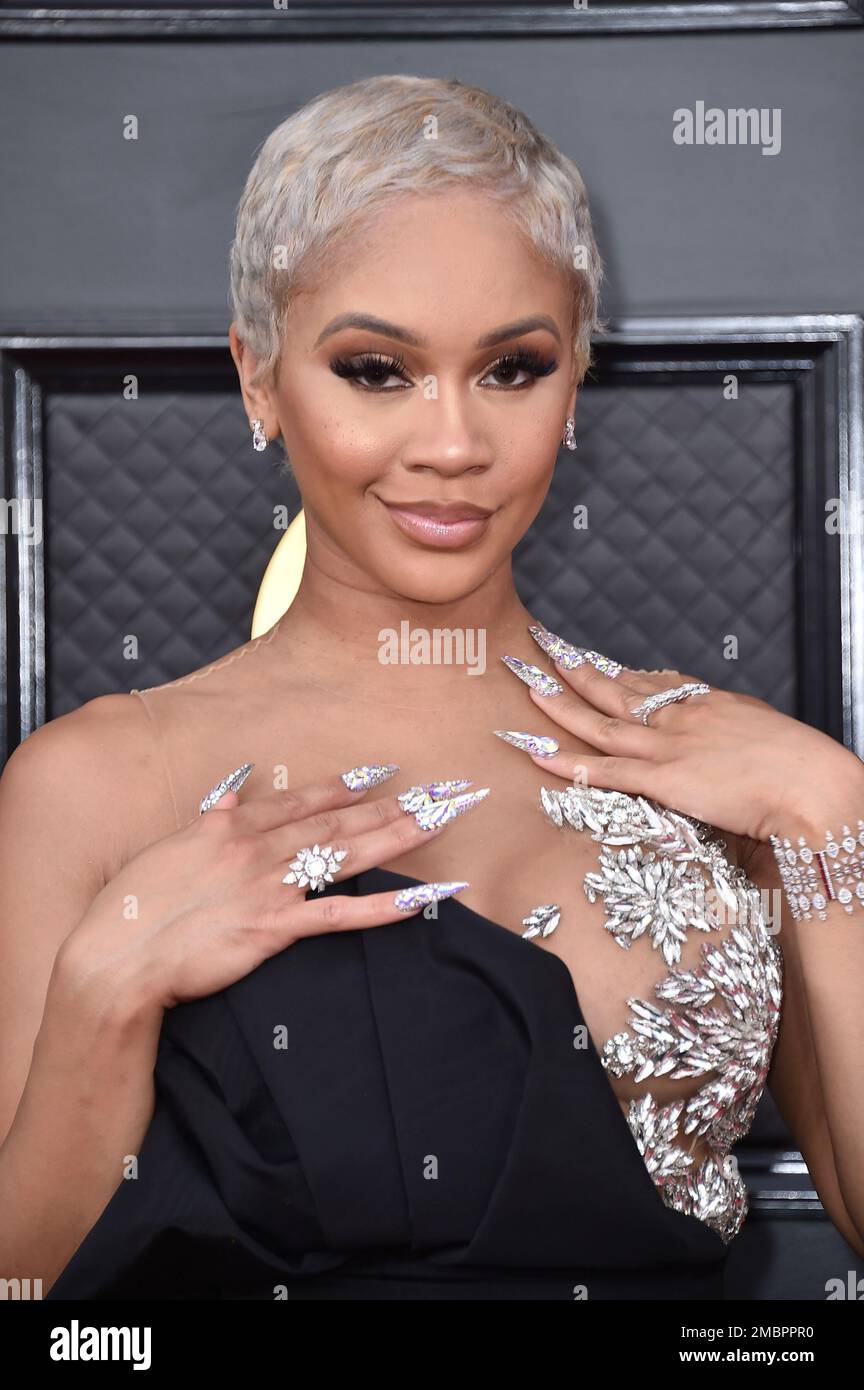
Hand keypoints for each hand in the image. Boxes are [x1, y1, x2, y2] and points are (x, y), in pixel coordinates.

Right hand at [55, 768, 473, 1012]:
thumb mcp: (171, 845)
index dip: (345, 786)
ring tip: (440, 821)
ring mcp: (270, 886)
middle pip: (337, 821)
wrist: (117, 956)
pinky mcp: (274, 928)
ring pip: (347, 854)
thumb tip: (234, 785)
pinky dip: (384, 907)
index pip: (301, 800)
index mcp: (233, 825)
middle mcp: (258, 847)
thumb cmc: (135, 905)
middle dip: (392, 805)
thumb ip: (211, 814)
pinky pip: (340, 915)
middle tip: (437, 791)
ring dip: (398, 837)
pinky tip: (422, 897)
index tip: (382, 772)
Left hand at [510, 651, 863, 843]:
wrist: (816, 784)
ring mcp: (670, 746)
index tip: (591, 658)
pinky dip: (569, 762)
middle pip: (617, 688)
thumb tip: (727, 735)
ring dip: (560, 703)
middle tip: (543, 646)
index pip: (654, 682)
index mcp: (710, 703)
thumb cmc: (804, 767)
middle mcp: (683, 716)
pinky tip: (539, 754)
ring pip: (601, 721)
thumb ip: (737, 730)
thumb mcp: (766, 733)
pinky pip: (606, 770)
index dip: (618, 671)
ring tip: (528, 684)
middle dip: (575, 667)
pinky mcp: (665, 780)